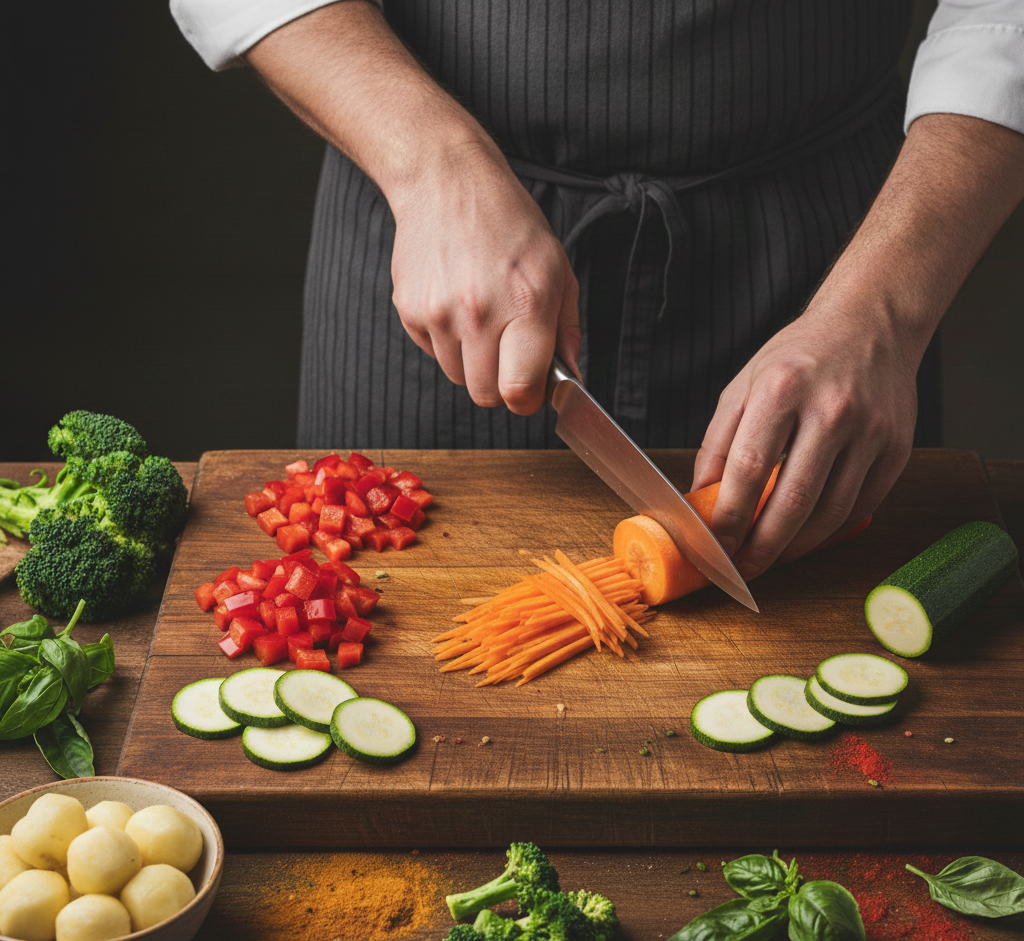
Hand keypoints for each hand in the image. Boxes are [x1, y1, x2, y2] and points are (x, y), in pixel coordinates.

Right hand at [245, 1, 580, 414]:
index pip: (520, 391)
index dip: (527, 400)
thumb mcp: (557, 270)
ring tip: (481, 317)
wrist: (447, 181)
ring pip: (458, 377)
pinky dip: (446, 341)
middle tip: (507, 356)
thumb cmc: (510, 225)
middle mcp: (481, 312)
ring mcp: (440, 313)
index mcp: (527, 304)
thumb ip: (566, 332)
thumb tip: (569, 379)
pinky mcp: (411, 310)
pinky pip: (433, 353)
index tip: (530, 391)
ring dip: (472, 361)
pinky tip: (456, 302)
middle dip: (499, 385)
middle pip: (485, 395)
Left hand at [691, 112, 1023, 579]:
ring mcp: (871, 431)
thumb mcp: (743, 385)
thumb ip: (717, 442)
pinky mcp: (898, 448)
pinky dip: (832, 529)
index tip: (714, 544)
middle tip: (743, 569)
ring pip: (832, 511)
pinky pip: (862, 505)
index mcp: (782, 389)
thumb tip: (699, 497)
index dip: (728, 516)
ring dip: (797, 545)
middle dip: (763, 545)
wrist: (871, 324)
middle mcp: (831, 410)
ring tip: (772, 557)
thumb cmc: (798, 357)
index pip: (748, 469)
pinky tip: (808, 536)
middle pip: (793, 499)